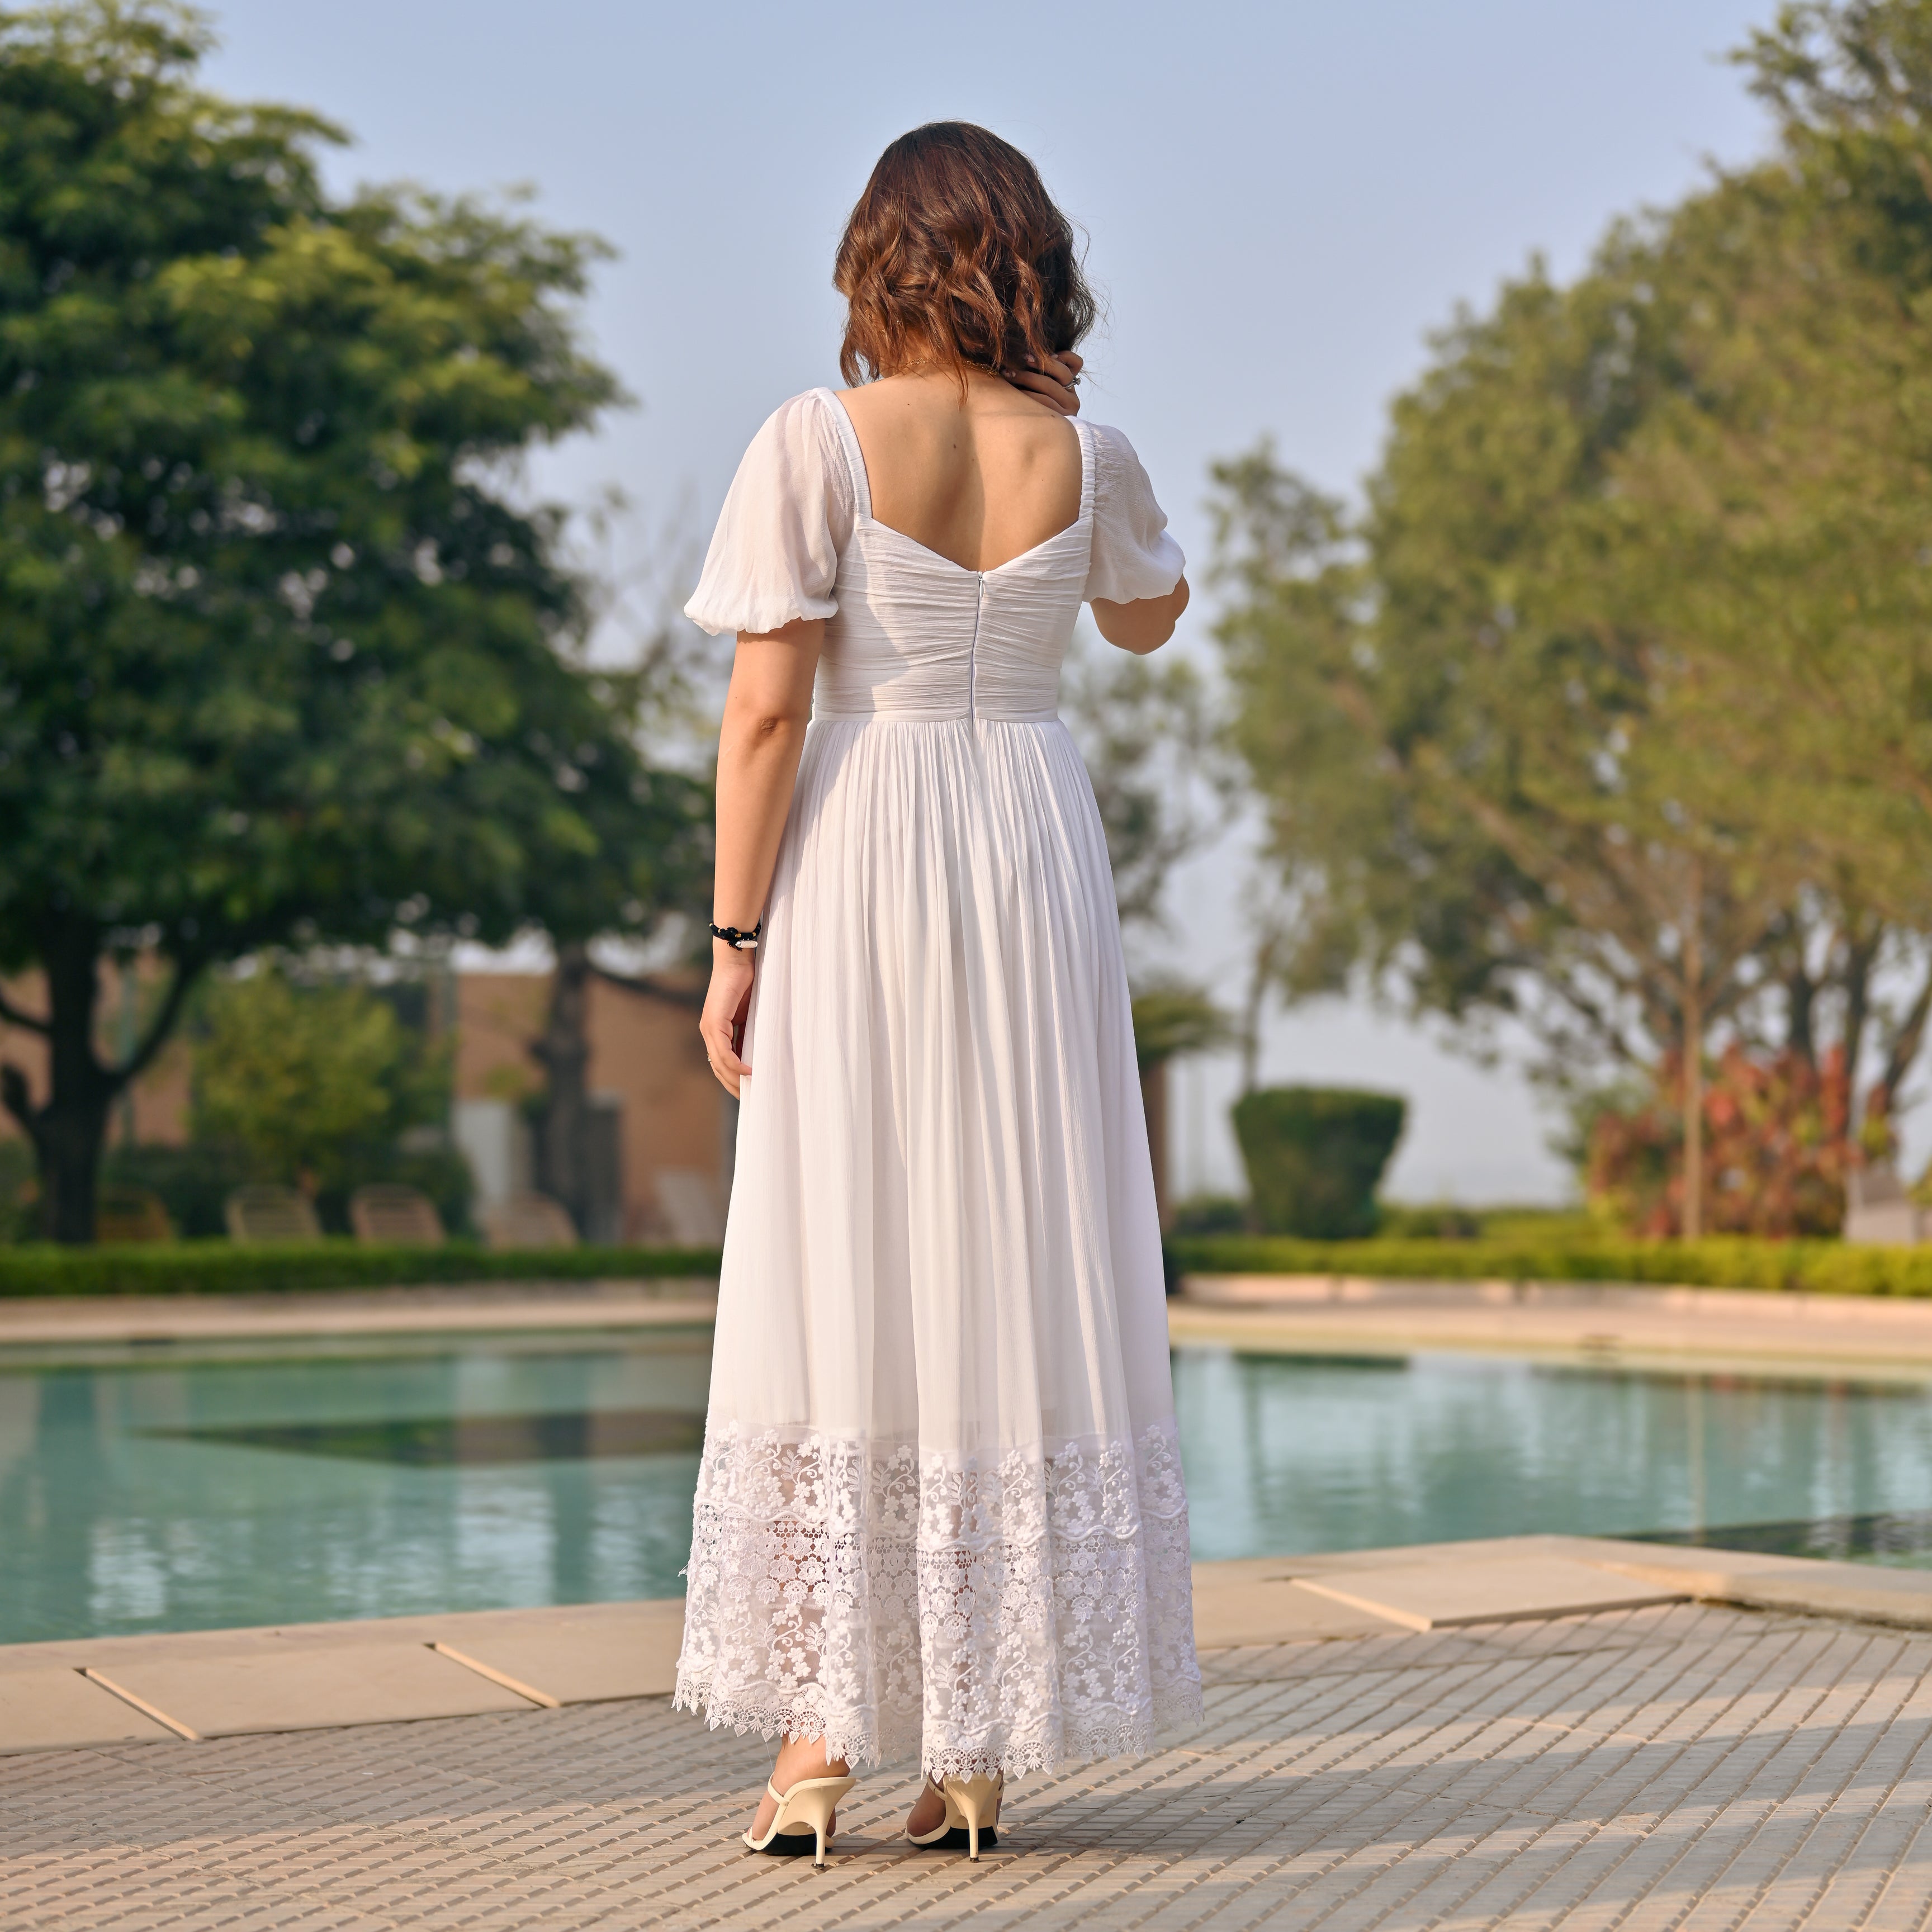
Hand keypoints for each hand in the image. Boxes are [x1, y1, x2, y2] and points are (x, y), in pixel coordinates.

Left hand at [699, 941, 755, 1096]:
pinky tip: (749, 1072)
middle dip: (733, 1085)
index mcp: (716, 1030)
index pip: (721, 1063)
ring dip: (734, 1079)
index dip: (732, 1079)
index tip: (747, 1091)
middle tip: (750, 1099)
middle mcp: (708, 1031)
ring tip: (751, 1090)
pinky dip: (735, 1064)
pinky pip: (724, 1050)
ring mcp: (709, 1027)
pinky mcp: (714, 1021)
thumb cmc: (746, 982)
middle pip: (718, 1068)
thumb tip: (758, 1053)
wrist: (737, 959)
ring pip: (719, 1063)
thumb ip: (749, 1032)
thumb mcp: (750, 1014)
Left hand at [1003, 349, 1082, 415]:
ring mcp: (1069, 410)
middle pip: (1060, 372)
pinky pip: (1043, 403)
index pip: (1076, 363)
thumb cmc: (1030, 410)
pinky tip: (1015, 391)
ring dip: (1026, 377)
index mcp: (1070, 386)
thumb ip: (1040, 374)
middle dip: (1037, 363)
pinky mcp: (1061, 421)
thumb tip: (1025, 355)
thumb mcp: (1038, 389)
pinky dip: (1027, 395)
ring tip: (1008, 374)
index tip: (1045, 353)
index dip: (1063, 355)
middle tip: (1017, 359)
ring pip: (1049, 386)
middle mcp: (1072, 398)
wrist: (1039, 442)